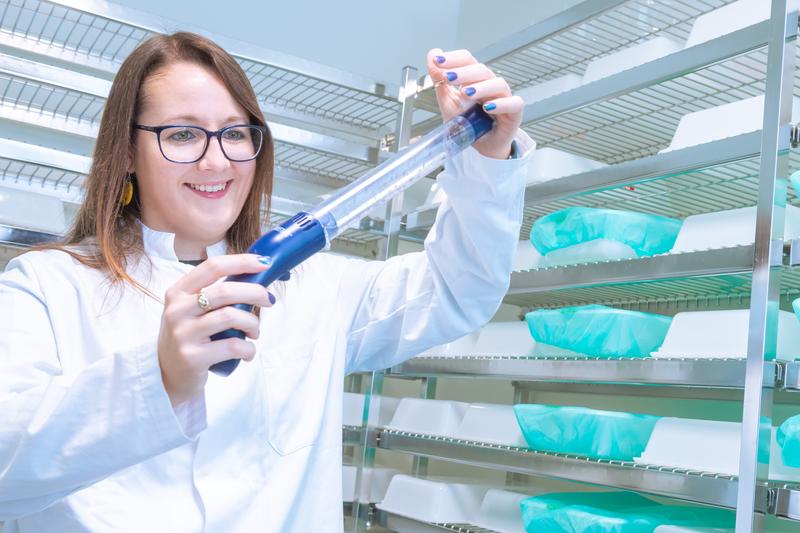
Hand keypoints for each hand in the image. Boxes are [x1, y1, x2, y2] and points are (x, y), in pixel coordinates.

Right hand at [157, 254, 273, 405]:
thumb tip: (257, 279)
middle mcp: (177, 310)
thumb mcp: (191, 310)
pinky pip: (233, 346)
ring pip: (231, 317)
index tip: (264, 263)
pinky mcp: (192, 357)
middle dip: (256, 293)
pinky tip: (247, 352)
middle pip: (225, 291)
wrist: (168, 375)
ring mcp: (183, 334)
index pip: (212, 267)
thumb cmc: (189, 337)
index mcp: (178, 292)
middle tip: (269, 300)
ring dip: (253, 323)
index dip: (241, 262)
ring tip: (254, 331)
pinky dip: (249, 349)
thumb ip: (215, 295)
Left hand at [427, 48, 523, 159]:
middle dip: (463, 72)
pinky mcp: (514, 114)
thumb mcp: (448, 102)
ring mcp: (504, 98)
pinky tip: (488, 107)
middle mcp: (490, 85)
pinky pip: (514, 104)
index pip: (468, 60)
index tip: (437, 60)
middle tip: (448, 77)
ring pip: (498, 84)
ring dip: (481, 87)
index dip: (454, 58)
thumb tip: (432, 54)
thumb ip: (440, 81)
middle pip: (481, 70)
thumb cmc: (468, 123)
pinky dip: (502, 104)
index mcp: (475, 79)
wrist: (480, 146)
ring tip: (466, 93)